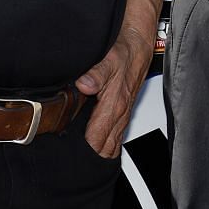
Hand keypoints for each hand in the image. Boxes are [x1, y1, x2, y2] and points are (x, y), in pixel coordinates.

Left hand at [76, 24, 156, 158]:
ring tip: (81, 162)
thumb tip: (84, 84)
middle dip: (90, 159)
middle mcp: (120, 114)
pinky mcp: (122, 112)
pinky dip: (105, 145)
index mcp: (114, 106)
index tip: (69, 158)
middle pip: (104, 149)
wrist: (138, 44)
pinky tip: (95, 148)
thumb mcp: (109, 58)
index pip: (97, 140)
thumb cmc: (125, 51)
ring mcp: (122, 115)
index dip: (84, 152)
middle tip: (71, 163)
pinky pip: (114, 136)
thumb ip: (96, 73)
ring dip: (98, 154)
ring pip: (111, 145)